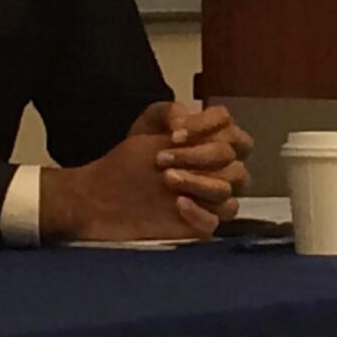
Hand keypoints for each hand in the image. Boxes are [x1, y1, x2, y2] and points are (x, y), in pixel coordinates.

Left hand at [42, 119, 241, 241]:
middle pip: (233, 160)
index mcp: (210, 141)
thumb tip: (186, 119)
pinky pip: (216, 221)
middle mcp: (216, 169)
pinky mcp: (200, 224)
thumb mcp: (147, 125)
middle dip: (200, 156)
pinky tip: (178, 203)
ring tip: (167, 178)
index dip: (207, 127)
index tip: (174, 134)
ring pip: (229, 191)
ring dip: (201, 182)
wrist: (103, 196)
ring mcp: (210, 198)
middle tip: (163, 158)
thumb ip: (169, 112)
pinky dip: (200, 212)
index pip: (229, 127)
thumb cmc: (129, 160)